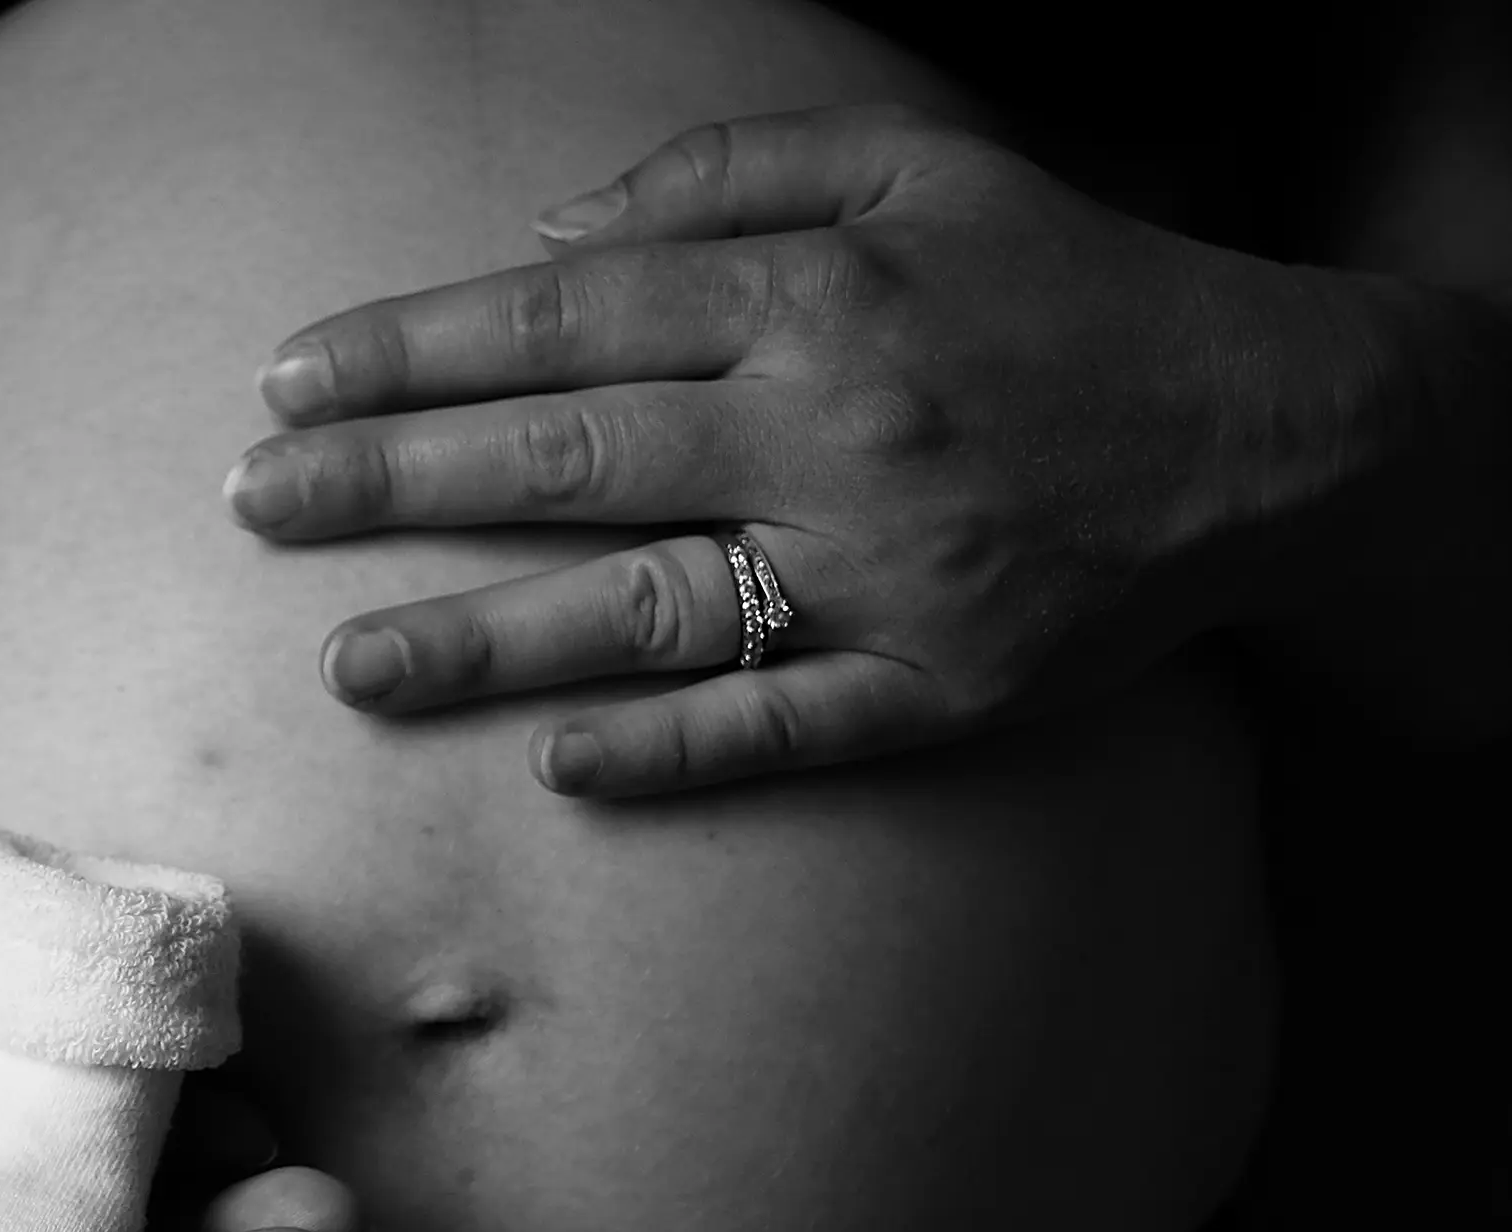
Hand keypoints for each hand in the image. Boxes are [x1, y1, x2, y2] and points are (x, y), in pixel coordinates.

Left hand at [227, 103, 1307, 794]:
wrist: (1273, 430)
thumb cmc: (1070, 289)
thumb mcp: (919, 167)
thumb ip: (728, 177)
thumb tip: (556, 236)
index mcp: (815, 298)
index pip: (563, 322)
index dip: (413, 350)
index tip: (292, 379)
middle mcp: (830, 434)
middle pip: (567, 460)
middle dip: (391, 481)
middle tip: (258, 504)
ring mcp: (880, 573)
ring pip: (644, 611)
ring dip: (483, 640)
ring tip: (348, 663)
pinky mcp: (936, 686)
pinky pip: (779, 726)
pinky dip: (668, 748)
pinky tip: (556, 764)